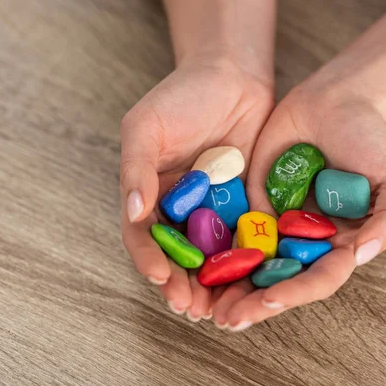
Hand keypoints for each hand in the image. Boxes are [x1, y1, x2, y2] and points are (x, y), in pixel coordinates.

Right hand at [120, 57, 273, 320]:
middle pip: (178, 256)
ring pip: (211, 256)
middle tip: (192, 308)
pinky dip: (247, 263)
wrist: (232, 76)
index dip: (149, 260)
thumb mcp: (146, 127)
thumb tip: (132, 213)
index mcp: (149, 194)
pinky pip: (246, 239)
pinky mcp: (246, 207)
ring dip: (214, 285)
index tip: (161, 278)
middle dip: (183, 284)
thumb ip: (136, 169)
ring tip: (220, 309)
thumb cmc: (181, 96)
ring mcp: (213, 211)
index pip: (144, 237)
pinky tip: (253, 281)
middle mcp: (179, 209)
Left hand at [212, 81, 385, 329]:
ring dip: (226, 286)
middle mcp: (304, 240)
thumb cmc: (372, 140)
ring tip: (201, 305)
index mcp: (338, 244)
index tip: (269, 300)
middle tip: (225, 319)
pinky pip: (230, 227)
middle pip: (277, 279)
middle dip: (252, 301)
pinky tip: (190, 262)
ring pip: (248, 262)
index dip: (295, 292)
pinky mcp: (251, 201)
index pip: (317, 278)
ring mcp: (275, 222)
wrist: (336, 100)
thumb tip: (363, 255)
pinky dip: (212, 247)